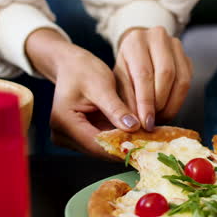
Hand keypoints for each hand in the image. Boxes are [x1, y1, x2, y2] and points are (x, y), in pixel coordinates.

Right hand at [26, 29, 138, 157]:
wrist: (70, 66)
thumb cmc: (83, 71)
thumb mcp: (102, 86)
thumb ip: (116, 109)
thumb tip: (134, 128)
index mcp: (64, 123)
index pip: (98, 144)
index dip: (123, 147)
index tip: (147, 145)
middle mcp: (63, 136)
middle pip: (100, 150)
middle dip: (126, 146)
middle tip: (153, 141)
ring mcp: (71, 139)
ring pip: (103, 149)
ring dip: (124, 144)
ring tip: (148, 137)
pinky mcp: (80, 137)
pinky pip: (103, 142)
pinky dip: (119, 139)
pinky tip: (137, 133)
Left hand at [114, 27, 192, 129]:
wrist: (138, 51)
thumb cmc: (126, 67)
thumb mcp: (119, 80)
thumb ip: (126, 99)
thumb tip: (135, 122)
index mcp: (136, 40)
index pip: (144, 73)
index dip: (146, 101)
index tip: (145, 122)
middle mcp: (158, 37)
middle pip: (166, 74)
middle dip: (160, 102)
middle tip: (153, 120)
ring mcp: (175, 46)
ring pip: (181, 79)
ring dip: (172, 104)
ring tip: (160, 117)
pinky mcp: (187, 57)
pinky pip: (188, 82)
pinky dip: (179, 100)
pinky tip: (168, 109)